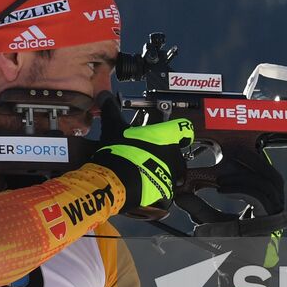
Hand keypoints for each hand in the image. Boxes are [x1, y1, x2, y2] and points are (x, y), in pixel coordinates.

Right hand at [90, 94, 191, 216]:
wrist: (119, 181)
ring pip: (172, 171)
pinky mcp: (165, 191)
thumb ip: (111, 110)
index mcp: (165, 136)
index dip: (180, 130)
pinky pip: (164, 188)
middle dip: (165, 153)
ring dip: (161, 170)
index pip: (183, 129)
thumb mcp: (113, 127)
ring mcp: (171, 174)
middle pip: (177, 152)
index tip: (175, 133)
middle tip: (149, 154)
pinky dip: (156, 186)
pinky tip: (142, 185)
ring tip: (144, 171)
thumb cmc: (121, 150)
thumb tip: (104, 95)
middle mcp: (174, 155)